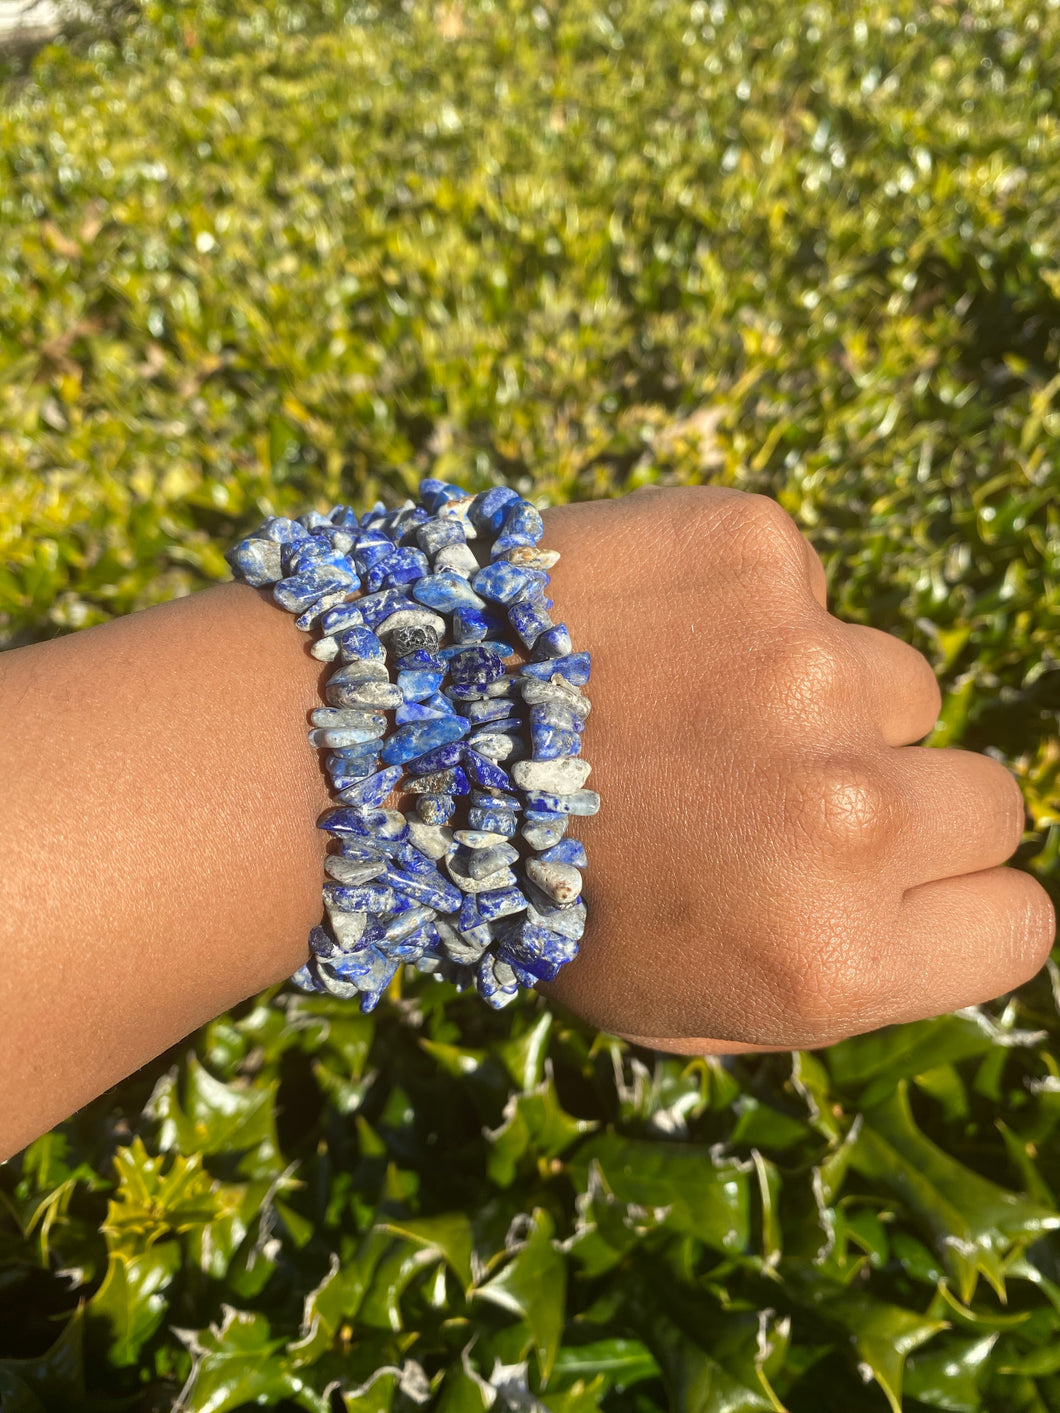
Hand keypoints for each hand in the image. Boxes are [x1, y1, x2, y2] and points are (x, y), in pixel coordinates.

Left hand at [534, 486, 1054, 1052]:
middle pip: (984, 796)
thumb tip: (933, 905)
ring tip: (683, 710)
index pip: (1018, 921)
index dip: (954, 899)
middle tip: (772, 791)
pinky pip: (807, 587)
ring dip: (817, 699)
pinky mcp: (752, 550)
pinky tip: (644, 638)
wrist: (382, 741)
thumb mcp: (680, 1004)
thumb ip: (835, 970)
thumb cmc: (532, 891)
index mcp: (829, 955)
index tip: (892, 880)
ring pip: (896, 680)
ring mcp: (803, 665)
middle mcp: (840, 814)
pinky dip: (745, 610)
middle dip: (900, 799)